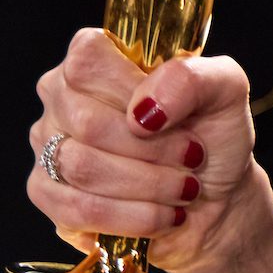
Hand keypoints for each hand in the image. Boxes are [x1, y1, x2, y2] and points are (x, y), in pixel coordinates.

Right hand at [26, 28, 260, 272]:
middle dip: (152, 150)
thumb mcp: (225, 90)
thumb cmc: (213, 134)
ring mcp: (48, 144)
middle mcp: (61, 95)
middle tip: (191, 159)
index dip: (133, 94)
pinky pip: (77, 209)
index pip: (87, 63)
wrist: (215, 195)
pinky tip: (162, 214)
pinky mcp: (47, 193)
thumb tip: (143, 108)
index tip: (177, 118)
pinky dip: (132, 217)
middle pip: (86, 123)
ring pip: (81, 168)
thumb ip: (191, 79)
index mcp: (95, 55)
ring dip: (147, 185)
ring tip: (183, 188)